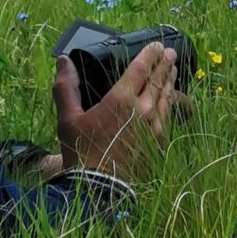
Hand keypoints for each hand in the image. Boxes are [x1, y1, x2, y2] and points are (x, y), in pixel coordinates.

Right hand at [52, 41, 182, 184]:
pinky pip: (170, 116)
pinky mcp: (162, 143)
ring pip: (167, 97)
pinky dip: (171, 103)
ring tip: (173, 71)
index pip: (141, 68)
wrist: (100, 192)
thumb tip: (63, 61)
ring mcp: (157, 127)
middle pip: (159, 80)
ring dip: (170, 81)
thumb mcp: (68, 120)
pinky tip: (170, 101)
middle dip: (164, 64)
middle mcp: (144, 109)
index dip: (149, 54)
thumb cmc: (81, 153)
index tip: (156, 45)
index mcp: (121, 99)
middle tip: (170, 53)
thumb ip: (66, 87)